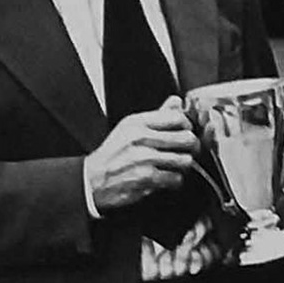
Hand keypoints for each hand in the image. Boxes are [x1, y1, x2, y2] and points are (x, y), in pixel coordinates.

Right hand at [85, 98, 199, 212]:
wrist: (91, 180)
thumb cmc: (114, 154)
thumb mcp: (130, 128)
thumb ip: (157, 115)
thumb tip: (177, 101)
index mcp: (137, 123)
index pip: (178, 117)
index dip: (187, 126)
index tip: (185, 132)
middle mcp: (141, 138)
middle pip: (187, 139)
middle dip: (192, 147)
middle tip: (188, 150)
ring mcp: (144, 159)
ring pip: (185, 160)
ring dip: (184, 165)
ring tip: (176, 165)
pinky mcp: (146, 178)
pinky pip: (176, 179)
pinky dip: (174, 181)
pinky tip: (166, 178)